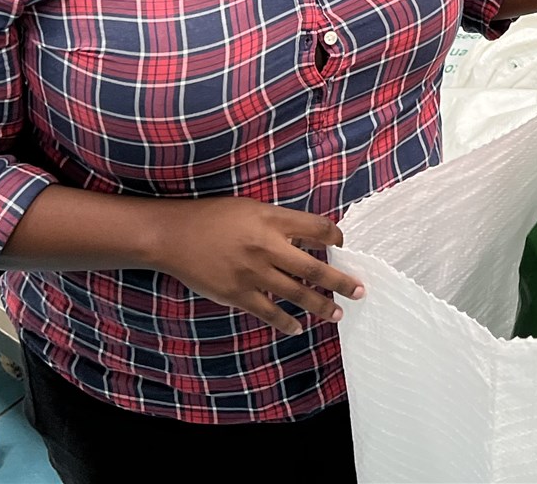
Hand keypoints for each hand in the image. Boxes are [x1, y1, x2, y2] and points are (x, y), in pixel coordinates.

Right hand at [145, 197, 364, 336]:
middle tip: (361, 290)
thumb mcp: (252, 208)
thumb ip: (281, 222)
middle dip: (341, 281)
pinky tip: (297, 328)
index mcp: (273, 220)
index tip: (342, 246)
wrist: (174, 236)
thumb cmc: (214, 217)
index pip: (318, 229)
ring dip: (321, 306)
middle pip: (315, 267)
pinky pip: (268, 312)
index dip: (336, 238)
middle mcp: (267, 246)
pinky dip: (285, 322)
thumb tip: (310, 239)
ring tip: (338, 314)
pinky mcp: (237, 294)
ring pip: (297, 293)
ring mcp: (253, 273)